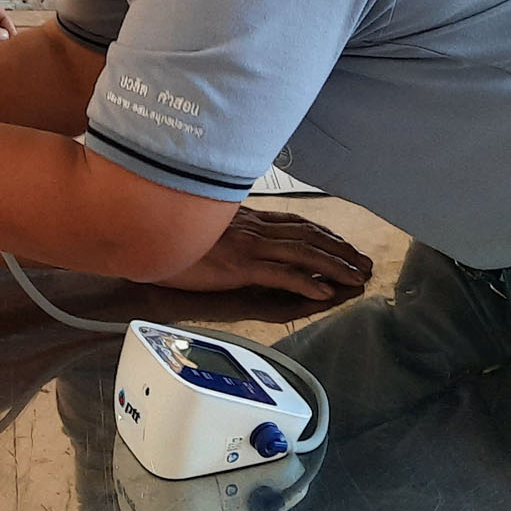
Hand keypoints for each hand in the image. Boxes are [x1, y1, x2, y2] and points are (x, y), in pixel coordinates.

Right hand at [152, 208, 375, 302]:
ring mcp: (247, 245)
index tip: (345, 243)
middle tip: (366, 263)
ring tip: (358, 279)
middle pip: (309, 235)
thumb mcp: (202, 224)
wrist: (143, 229)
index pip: (297, 223)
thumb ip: (225, 225)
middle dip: (341, 250)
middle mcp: (253, 227)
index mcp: (246, 218)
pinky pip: (281, 274)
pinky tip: (326, 293)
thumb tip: (236, 230)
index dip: (325, 233)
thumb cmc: (166, 228)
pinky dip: (307, 282)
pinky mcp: (238, 265)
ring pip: (303, 253)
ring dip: (335, 266)